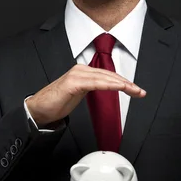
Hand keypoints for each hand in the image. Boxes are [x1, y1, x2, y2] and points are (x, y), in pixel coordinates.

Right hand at [26, 64, 145, 126]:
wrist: (39, 110)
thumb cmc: (58, 102)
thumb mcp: (80, 94)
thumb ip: (92, 88)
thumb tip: (107, 89)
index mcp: (84, 72)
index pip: (108, 75)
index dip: (124, 82)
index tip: (137, 90)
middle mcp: (81, 70)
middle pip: (109, 75)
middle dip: (127, 83)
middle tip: (140, 91)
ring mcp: (76, 75)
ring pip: (104, 77)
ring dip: (121, 84)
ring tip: (133, 90)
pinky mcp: (72, 83)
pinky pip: (94, 83)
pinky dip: (108, 84)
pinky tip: (118, 87)